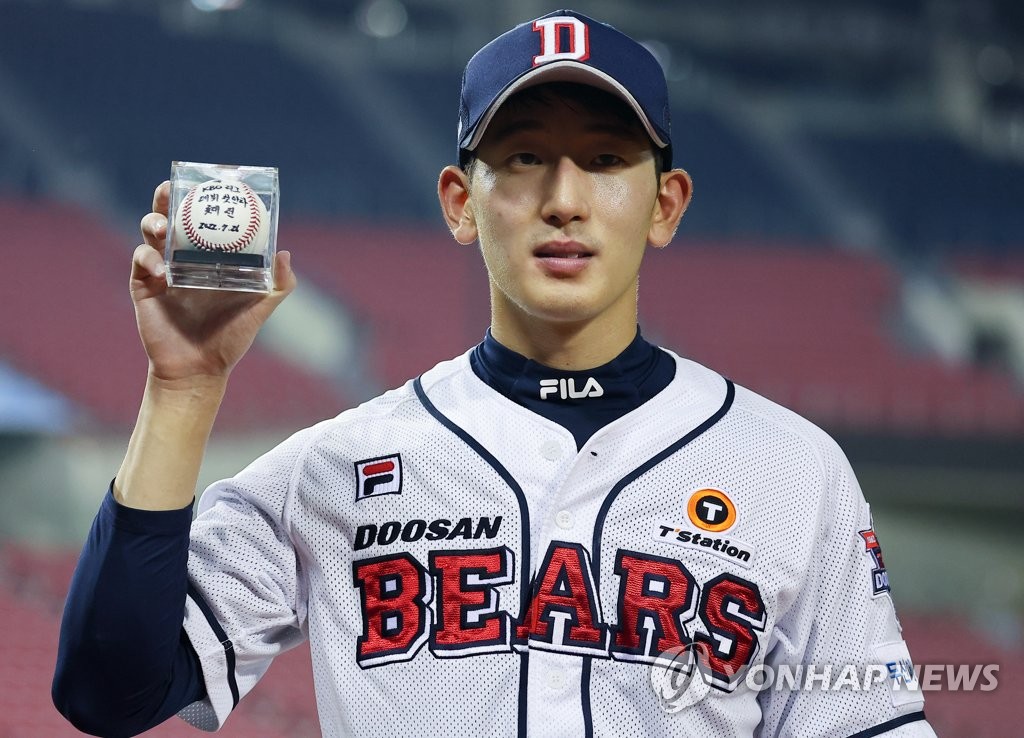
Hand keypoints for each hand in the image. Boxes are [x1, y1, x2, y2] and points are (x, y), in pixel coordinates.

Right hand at [131, 181, 295, 385]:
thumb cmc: (231, 338)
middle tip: (172, 189)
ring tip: (162, 227)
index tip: (207, 183)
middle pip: (171, 218)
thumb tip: (285, 253)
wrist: (200, 369)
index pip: (203, 220)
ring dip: (153, 222)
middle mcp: (184, 258)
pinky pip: (140, 262)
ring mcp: (161, 271)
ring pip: (149, 234)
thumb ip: (278, 284)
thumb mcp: (260, 308)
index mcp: (210, 258)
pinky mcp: (143, 287)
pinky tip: (162, 269)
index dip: (202, 199)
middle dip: (168, 198)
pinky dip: (147, 258)